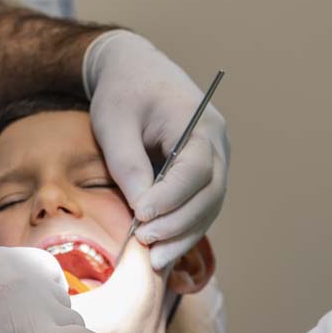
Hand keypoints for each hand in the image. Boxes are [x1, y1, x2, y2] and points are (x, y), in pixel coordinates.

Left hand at [84, 30, 229, 269]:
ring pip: (209, 208)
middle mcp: (216, 144)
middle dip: (179, 224)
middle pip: (210, 193)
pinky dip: (182, 232)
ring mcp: (214, 162)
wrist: (135, 72)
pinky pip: (199, 209)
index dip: (172, 197)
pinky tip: (161, 253)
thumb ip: (128, 163)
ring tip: (154, 260)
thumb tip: (141, 209)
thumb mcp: (115, 122)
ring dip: (183, 236)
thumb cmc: (123, 93)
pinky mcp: (202, 177)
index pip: (195, 168)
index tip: (142, 217)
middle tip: (146, 244)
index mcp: (199, 122)